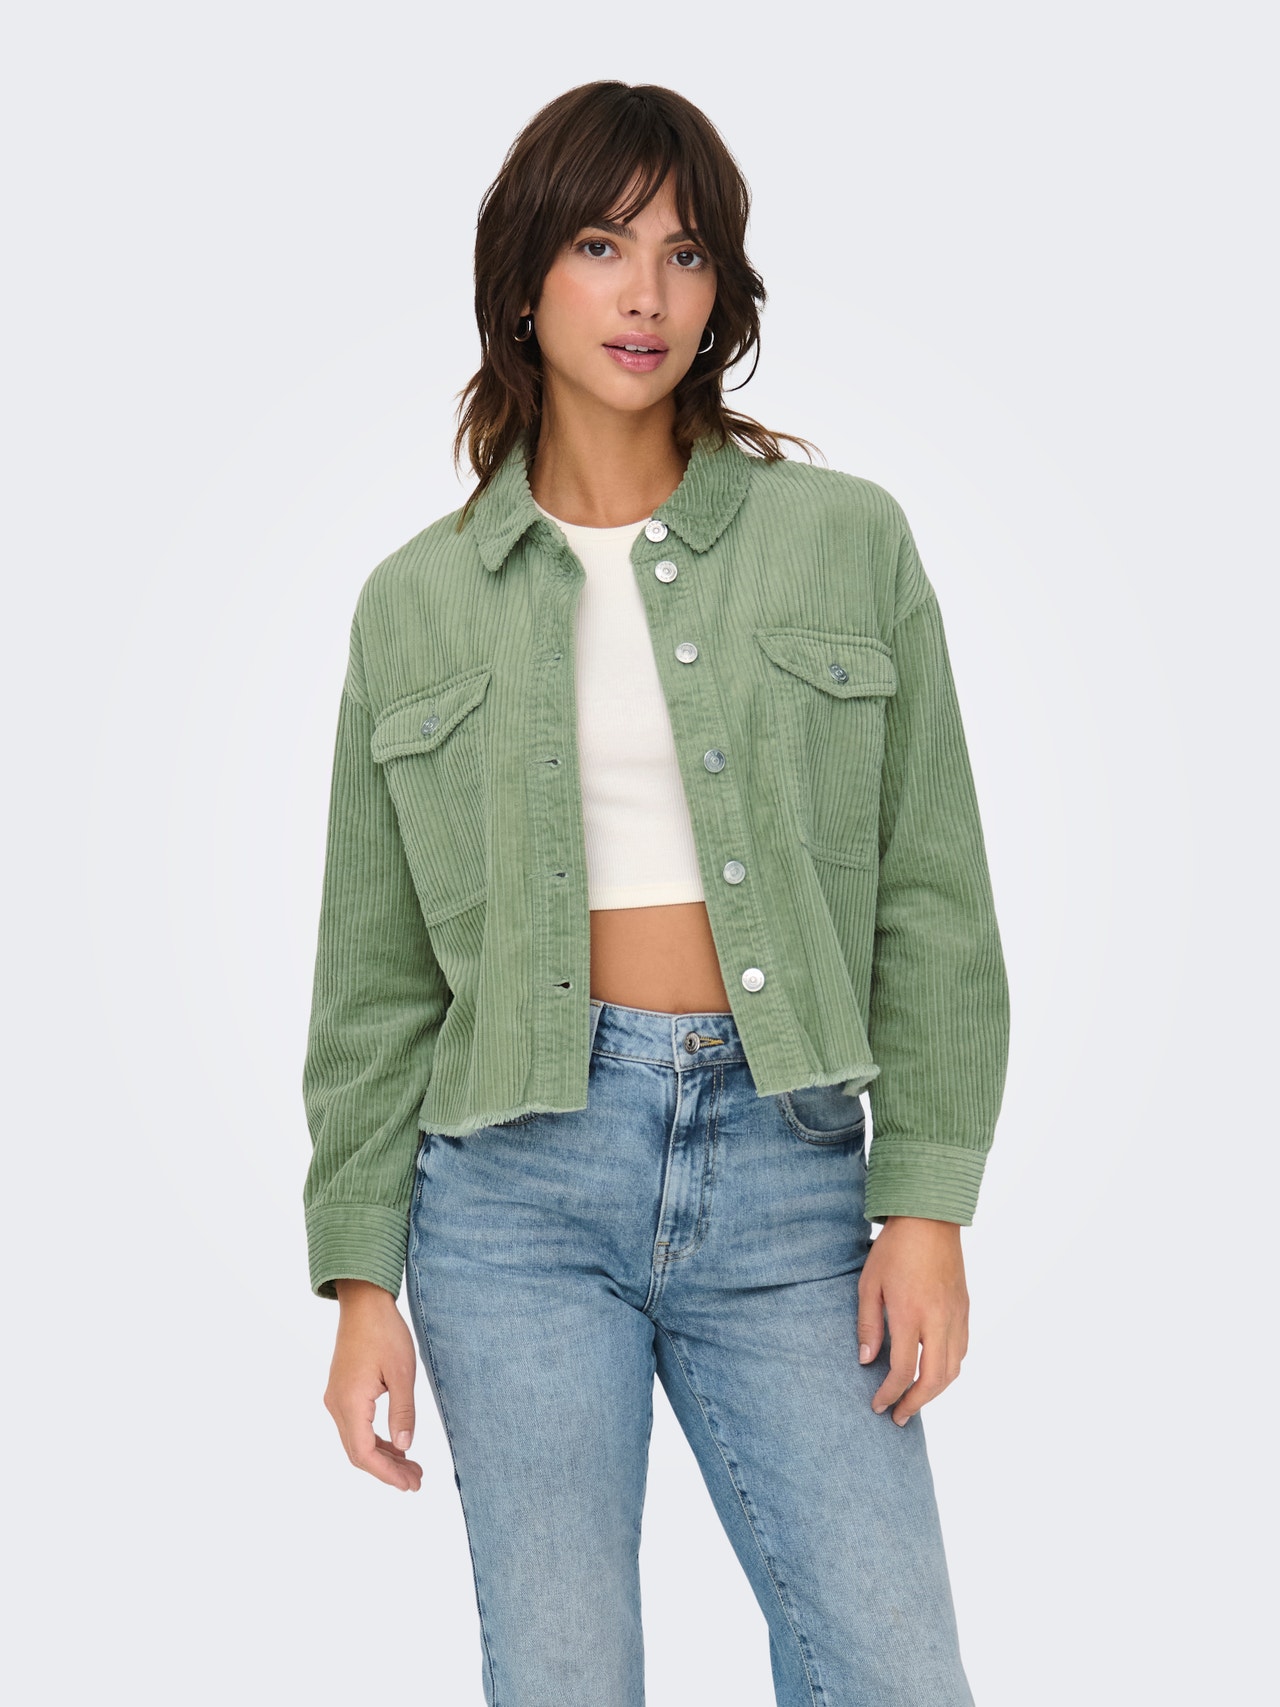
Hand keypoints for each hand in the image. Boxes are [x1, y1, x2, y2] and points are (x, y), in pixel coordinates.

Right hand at [325, 1279, 422, 1490]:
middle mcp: (337, 1405)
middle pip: (358, 1452)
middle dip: (387, 1470)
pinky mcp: (342, 1391)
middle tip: (416, 1480)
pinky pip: (356, 1426)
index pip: (364, 1453)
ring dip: (383, 1456)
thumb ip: (402, 1412)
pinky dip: (375, 1439)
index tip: (410, 1483)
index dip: (387, 1473)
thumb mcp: (402, 1373)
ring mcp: (336, 1398)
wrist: (363, 1302)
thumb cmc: (385, 1332)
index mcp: (350, 1403)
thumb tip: (405, 1447)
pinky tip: (397, 1444)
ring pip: (356, 1441)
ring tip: (411, 1467)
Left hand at [857, 1216, 968, 1425]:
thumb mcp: (869, 1284)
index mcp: (911, 1314)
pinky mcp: (965, 1310)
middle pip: (934, 1380)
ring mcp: (956, 1316)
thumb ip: (868, 1324)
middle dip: (915, 1404)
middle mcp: (938, 1320)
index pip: (904, 1370)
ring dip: (934, 1392)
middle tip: (898, 1416)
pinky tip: (933, 1372)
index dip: (890, 1394)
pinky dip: (948, 1370)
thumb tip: (867, 1360)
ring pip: (953, 1369)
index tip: (877, 1405)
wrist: (930, 1218)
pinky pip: (962, 1351)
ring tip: (914, 1400)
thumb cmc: (894, 1249)